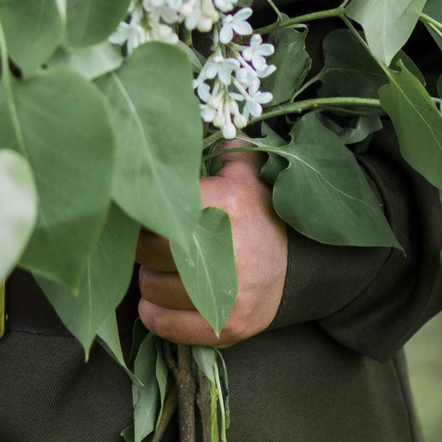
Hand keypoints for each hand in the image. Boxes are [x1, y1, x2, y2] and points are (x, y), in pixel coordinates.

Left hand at [135, 144, 287, 346]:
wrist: (303, 264)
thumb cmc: (259, 212)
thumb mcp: (245, 171)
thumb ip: (216, 141)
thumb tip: (177, 115)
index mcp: (227, 204)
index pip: (158, 207)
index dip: (141, 210)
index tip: (139, 208)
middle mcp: (229, 250)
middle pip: (148, 249)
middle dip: (142, 245)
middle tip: (152, 241)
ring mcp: (230, 294)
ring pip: (151, 287)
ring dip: (147, 279)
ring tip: (162, 268)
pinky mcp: (230, 326)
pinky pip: (165, 325)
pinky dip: (153, 314)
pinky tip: (158, 300)